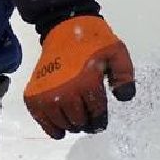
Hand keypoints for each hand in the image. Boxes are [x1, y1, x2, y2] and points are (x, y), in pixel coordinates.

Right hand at [24, 16, 136, 139]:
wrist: (65, 29)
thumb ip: (125, 75)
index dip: (100, 121)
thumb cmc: (94, 43)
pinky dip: (50, 128)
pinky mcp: (33, 94)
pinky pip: (42, 120)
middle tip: (88, 120)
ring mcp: (47, 94)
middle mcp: (65, 91)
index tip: (100, 122)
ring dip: (71, 126)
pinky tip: (59, 131)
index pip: (96, 114)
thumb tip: (123, 98)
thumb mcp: (117, 53)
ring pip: (62, 123)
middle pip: (79, 121)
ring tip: (76, 121)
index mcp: (86, 83)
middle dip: (86, 123)